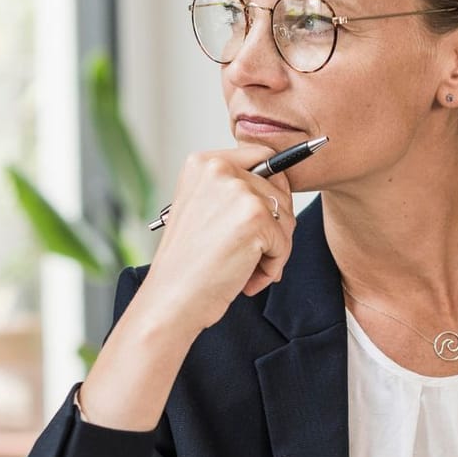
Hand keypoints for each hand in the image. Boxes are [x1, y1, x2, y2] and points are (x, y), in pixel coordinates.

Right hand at [142, 148, 296, 332]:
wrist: (171, 299)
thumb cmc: (186, 266)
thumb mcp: (202, 211)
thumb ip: (234, 192)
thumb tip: (282, 190)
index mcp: (203, 163)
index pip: (262, 157)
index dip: (271, 191)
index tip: (264, 220)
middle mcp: (220, 169)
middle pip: (280, 189)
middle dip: (275, 227)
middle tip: (252, 256)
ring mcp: (239, 191)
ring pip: (286, 217)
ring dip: (274, 249)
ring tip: (245, 270)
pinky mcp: (257, 217)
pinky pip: (285, 242)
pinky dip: (273, 266)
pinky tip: (247, 279)